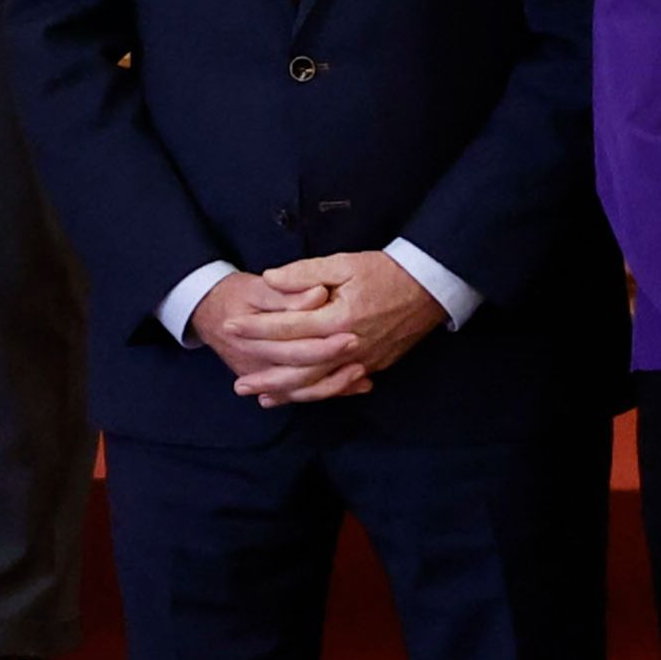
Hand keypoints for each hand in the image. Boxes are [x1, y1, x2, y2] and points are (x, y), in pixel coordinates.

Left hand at [222, 252, 450, 404]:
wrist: (431, 287)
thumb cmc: (385, 271)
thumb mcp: (344, 263)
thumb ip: (304, 273)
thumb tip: (269, 278)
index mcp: (339, 316)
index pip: (287, 326)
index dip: (256, 328)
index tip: (230, 327)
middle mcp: (350, 344)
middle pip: (300, 367)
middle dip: (266, 375)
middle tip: (237, 383)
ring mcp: (364, 359)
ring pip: (319, 384)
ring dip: (288, 392)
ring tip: (259, 396)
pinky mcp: (374, 365)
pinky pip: (339, 386)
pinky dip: (316, 393)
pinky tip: (297, 395)